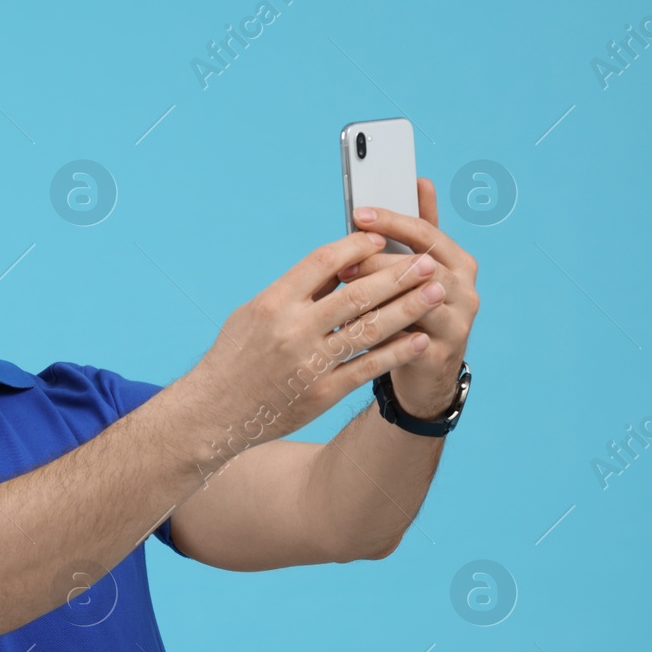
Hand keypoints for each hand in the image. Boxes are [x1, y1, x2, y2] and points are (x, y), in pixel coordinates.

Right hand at [187, 226, 446, 446]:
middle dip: (397, 276)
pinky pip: (367, 367)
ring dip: (408, 309)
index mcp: (273, 303)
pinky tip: (420, 339)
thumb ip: (294, 291)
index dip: (356, 247)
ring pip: (369, 330)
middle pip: (356, 294)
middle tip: (428, 262)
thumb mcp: (252, 314)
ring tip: (437, 293)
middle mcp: (292, 330)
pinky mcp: (321, 393)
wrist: (214, 412)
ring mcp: (309, 363)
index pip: (322, 262)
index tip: (381, 239)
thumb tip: (338, 267)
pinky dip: (396, 352)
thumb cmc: (233, 357)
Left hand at [335, 177, 479, 418]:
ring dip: (379, 295)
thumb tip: (419, 181)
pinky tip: (352, 325)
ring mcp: (458, 322)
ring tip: (347, 292)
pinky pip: (407, 338)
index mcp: (457, 261)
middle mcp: (465, 288)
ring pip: (418, 300)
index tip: (359, 214)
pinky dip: (379, 329)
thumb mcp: (415, 270)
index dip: (392, 221)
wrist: (427, 370)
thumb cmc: (414, 310)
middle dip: (380, 261)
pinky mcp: (440, 354)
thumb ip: (415, 231)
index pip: (426, 232)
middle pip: (423, 264)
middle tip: (344, 262)